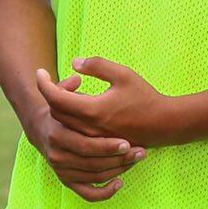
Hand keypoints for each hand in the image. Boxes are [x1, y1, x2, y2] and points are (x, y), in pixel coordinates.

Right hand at [24, 68, 145, 202]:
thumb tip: (77, 77)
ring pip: (95, 175)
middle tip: (138, 150)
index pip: (86, 144)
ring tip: (137, 158)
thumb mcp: (66, 88)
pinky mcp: (67, 179)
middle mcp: (56, 153)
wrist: (42, 126)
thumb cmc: (63, 106)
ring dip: (119, 169)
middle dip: (119, 157)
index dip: (107, 145)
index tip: (126, 141)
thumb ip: (72, 83)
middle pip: (94, 161)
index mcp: (57, 132)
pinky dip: (105, 192)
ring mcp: (61, 168)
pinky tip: (121, 182)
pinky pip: (88, 193)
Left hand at [42, 57, 189, 147]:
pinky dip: (73, 120)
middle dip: (54, 94)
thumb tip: (74, 63)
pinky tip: (84, 108)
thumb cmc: (146, 97)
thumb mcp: (123, 74)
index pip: (55, 98)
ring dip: (63, 108)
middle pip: (56, 112)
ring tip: (76, 93)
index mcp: (93, 110)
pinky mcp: (100, 145)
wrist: (167, 124)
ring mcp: (95, 140)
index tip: (40, 72)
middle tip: (67, 82)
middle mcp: (90, 128)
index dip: (43, 83)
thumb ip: (97, 65)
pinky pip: (76, 133)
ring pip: (65, 124)